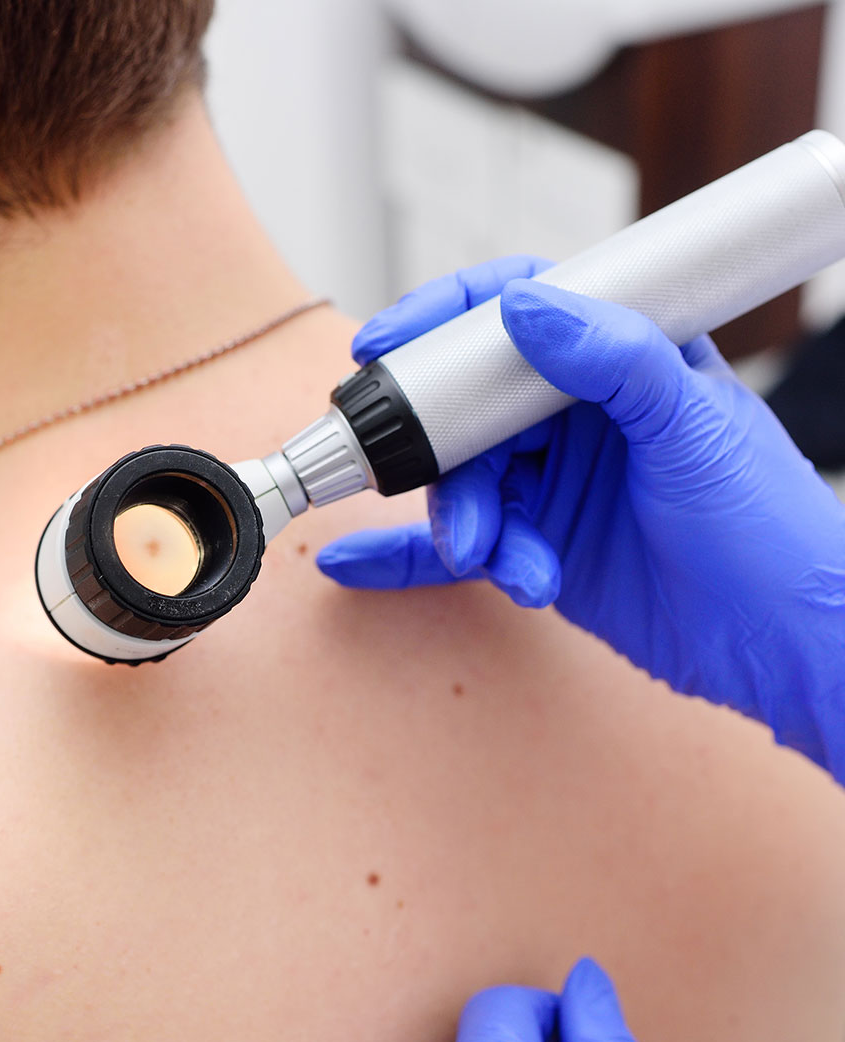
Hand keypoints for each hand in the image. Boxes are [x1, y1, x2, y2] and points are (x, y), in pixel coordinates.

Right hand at [319, 264, 844, 779]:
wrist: (779, 646)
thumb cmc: (766, 527)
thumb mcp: (694, 428)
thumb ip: (616, 360)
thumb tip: (527, 307)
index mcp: (619, 361)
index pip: (516, 314)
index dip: (445, 320)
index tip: (386, 342)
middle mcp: (576, 417)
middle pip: (470, 411)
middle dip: (448, 456)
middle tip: (457, 499)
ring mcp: (552, 484)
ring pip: (464, 485)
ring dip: (466, 526)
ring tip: (501, 563)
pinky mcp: (534, 545)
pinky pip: (456, 545)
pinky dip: (402, 557)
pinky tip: (350, 565)